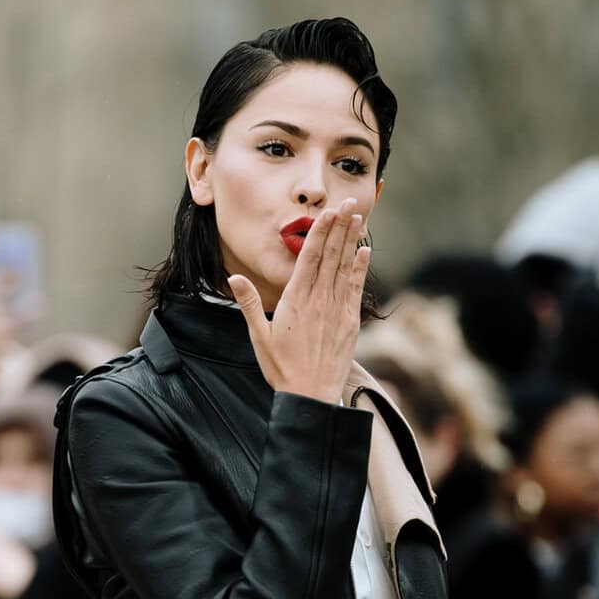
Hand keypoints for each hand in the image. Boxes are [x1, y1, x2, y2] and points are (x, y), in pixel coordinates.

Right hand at [230, 200, 368, 403]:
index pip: (309, 258)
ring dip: (352, 240)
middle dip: (339, 227)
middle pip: (330, 256)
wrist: (310, 396)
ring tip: (357, 217)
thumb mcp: (259, 336)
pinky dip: (360, 268)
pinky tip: (364, 251)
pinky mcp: (349, 321)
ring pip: (344, 267)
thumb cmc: (281, 368)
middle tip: (347, 203)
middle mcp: (318, 300)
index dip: (319, 233)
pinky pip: (355, 288)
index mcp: (295, 301)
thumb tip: (234, 278)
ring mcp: (336, 310)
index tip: (326, 213)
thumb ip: (249, 304)